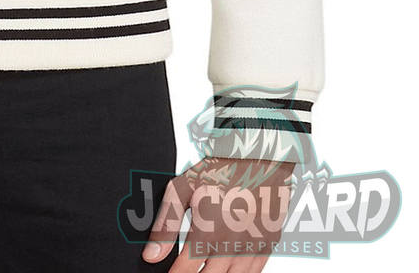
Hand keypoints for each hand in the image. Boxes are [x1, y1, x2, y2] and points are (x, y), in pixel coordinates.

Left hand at [142, 156, 293, 271]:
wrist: (259, 157)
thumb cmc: (218, 170)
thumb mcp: (183, 188)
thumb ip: (166, 224)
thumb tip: (150, 256)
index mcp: (208, 231)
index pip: (185, 270)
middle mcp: (232, 245)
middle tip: (181, 272)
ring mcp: (253, 249)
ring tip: (200, 270)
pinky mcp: (267, 247)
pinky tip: (222, 269)